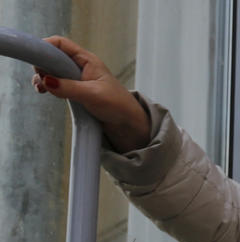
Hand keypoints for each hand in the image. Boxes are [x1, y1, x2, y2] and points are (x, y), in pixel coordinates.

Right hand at [32, 36, 150, 153]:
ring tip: (41, 89)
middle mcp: (81, 67)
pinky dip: (48, 87)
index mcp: (88, 61)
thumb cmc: (118, 106)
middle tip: (39, 80)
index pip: (61, 44)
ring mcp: (77, 80)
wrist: (129, 125)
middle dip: (42, 66)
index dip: (46, 47)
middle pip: (53, 57)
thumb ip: (69, 87)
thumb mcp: (92, 95)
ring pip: (53, 72)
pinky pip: (57, 84)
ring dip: (43, 78)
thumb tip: (46, 81)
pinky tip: (45, 92)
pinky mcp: (75, 92)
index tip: (36, 59)